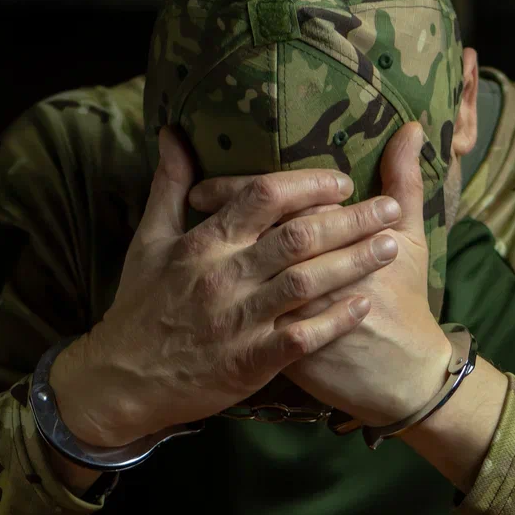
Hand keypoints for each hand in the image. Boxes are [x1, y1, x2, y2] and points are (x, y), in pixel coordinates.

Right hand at [48, 125, 404, 447]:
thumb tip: (174, 133)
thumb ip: (169, 186)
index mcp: (203, 243)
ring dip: (354, 263)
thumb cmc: (140, 305)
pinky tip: (365, 304)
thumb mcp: (147, 241)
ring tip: (392, 246)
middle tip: (390, 207)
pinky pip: (302, 338)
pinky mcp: (250, 362)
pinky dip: (335, 320)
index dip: (307, 185)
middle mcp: (223, 277)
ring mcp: (238, 321)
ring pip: (306, 283)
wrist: (122, 380)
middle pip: (297, 237)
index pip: (262, 197)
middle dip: (350, 220)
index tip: (342, 180)